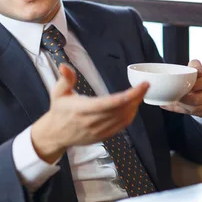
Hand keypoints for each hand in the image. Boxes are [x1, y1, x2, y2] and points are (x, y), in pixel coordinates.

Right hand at [31, 64, 148, 162]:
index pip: (111, 103)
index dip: (130, 95)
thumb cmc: (59, 111)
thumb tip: (64, 65)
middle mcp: (92, 121)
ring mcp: (99, 131)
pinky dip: (130, 116)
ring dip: (135, 106)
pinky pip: (121, 127)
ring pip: (124, 119)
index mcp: (83, 109)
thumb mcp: (58, 92)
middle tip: (145, 86)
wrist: (55, 134)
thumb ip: (65, 78)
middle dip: (136, 97)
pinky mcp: (103, 136)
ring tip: (140, 94)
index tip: (143, 85)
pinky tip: (133, 106)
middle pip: (121, 110)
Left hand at [161, 59, 201, 116]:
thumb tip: (191, 72)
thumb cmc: (201, 75)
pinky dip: (181, 110)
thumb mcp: (198, 66)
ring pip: (194, 109)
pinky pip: (193, 114)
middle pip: (196, 100)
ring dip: (181, 106)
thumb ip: (194, 65)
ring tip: (172, 100)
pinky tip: (173, 105)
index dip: (187, 86)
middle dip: (182, 99)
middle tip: (173, 95)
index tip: (178, 86)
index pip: (199, 84)